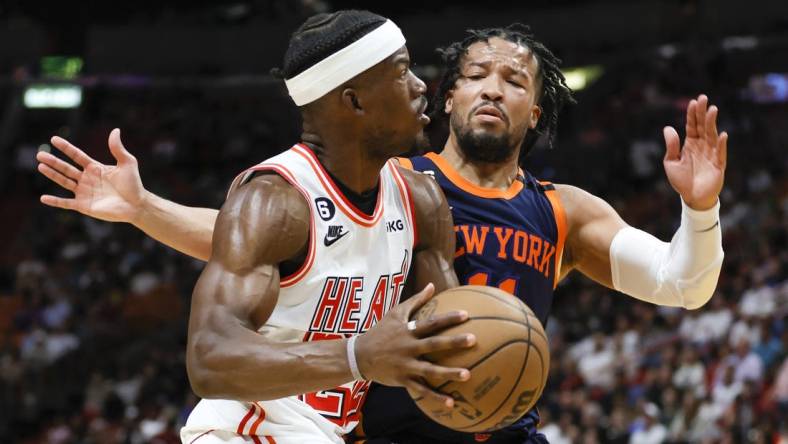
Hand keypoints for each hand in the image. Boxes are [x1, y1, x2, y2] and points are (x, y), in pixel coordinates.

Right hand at [37, 128, 147, 223]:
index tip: (53, 139)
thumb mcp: (127, 163)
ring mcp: (84, 192)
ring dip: (52, 175)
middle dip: (53, 161)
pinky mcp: (84, 206)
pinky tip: (43, 198)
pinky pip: (66, 204)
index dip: (66, 148)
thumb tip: (115, 130)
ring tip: (40, 166)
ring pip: (64, 182)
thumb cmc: (134, 184)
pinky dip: (55, 201)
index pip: (77, 156)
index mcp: (95, 168)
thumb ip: (118, 148)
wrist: (136, 205)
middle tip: (40, 155)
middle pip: (66, 168)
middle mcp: (87, 179)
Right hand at [355, 283, 474, 407]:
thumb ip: (416, 300)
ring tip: (468, 374)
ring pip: (430, 370)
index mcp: (408, 331)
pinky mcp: (403, 380)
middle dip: (453, 342)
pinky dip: (435, 397)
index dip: (448, 318)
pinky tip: (451, 402)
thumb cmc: (380, 332)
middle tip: (473, 339)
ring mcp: (406, 365)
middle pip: (434, 344)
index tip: (466, 315)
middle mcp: (408, 348)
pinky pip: (421, 390)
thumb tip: (432, 285)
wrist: (359, 355)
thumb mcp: (395, 313)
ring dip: (449, 373)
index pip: (431, 323)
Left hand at [662, 94, 727, 209]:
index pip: (692, 126)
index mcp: (690, 144)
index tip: (693, 102)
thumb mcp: (671, 162)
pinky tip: (721, 135)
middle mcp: (702, 146)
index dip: (692, 114)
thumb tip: (668, 128)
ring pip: (712, 135)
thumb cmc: (681, 181)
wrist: (692, 198)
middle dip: (703, 113)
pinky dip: (720, 144)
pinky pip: (720, 153)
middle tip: (704, 98)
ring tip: (712, 110)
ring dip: (712, 123)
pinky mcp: (718, 165)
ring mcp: (711, 154)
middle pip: (703, 126)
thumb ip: (671, 146)